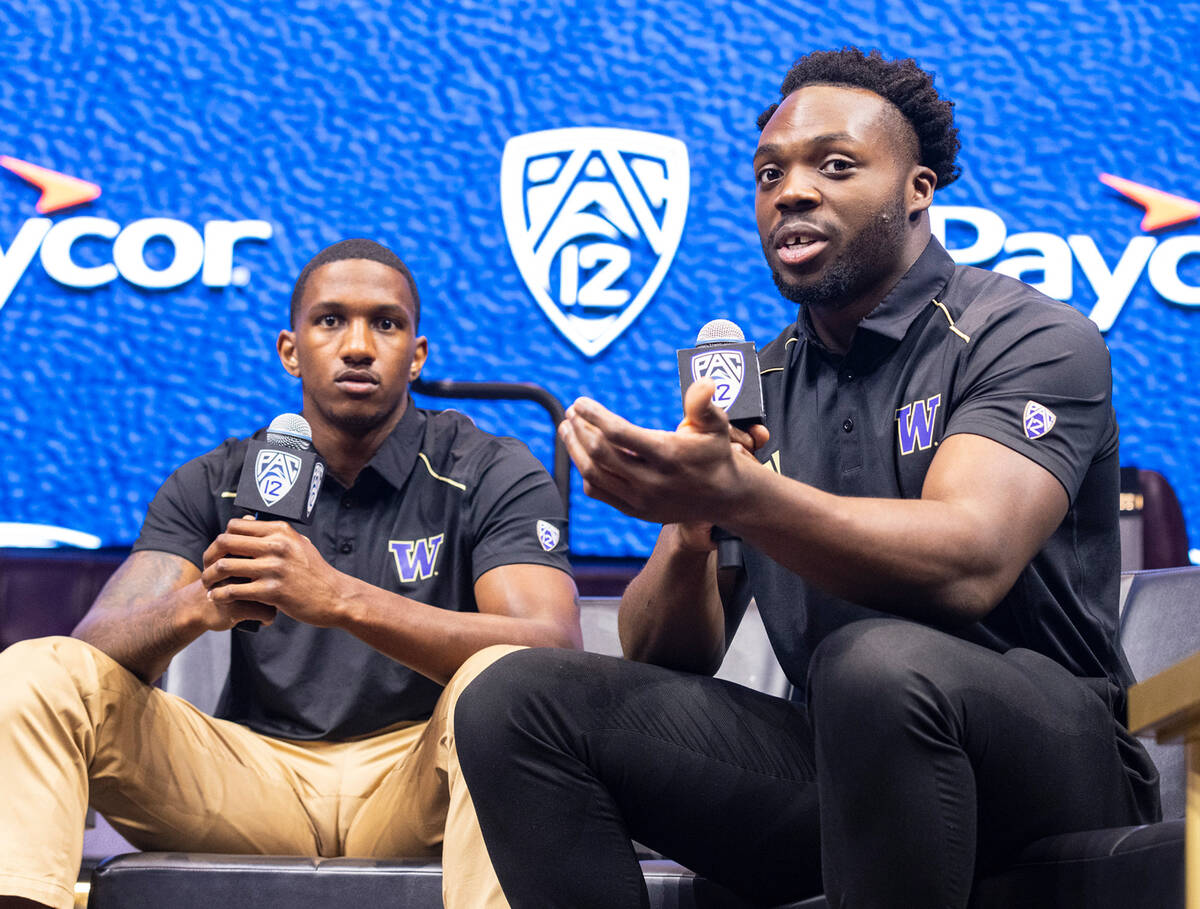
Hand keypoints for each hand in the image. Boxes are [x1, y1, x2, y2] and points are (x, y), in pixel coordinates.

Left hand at [201, 518, 348, 628]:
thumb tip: (247, 524)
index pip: (235, 526)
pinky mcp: (272, 591)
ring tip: (208, 585)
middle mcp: (276, 545)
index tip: (219, 553)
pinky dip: (220, 595)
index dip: (221, 539)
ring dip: (210, 577)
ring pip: (224, 566)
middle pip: (225, 542)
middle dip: (209, 556)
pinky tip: (217, 598)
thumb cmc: (314, 572)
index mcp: (281, 531)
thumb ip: (275, 535)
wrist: (334, 597)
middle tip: (207, 568)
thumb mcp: (299, 544)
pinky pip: (233, 590)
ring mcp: (274, 568)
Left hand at [559, 379, 769, 525]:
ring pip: (593, 474)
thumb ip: (703, 404)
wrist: (723, 497)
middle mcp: (652, 481)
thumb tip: (705, 382)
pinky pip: (598, 491)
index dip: (595, 416)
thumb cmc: (715, 453)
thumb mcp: (716, 425)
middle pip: (600, 454)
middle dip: (579, 430)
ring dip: (574, 449)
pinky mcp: (634, 510)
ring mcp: (641, 499)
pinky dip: (584, 472)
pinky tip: (581, 453)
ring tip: (567, 428)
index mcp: (669, 456)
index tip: (580, 402)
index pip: (620, 434)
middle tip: (572, 412)